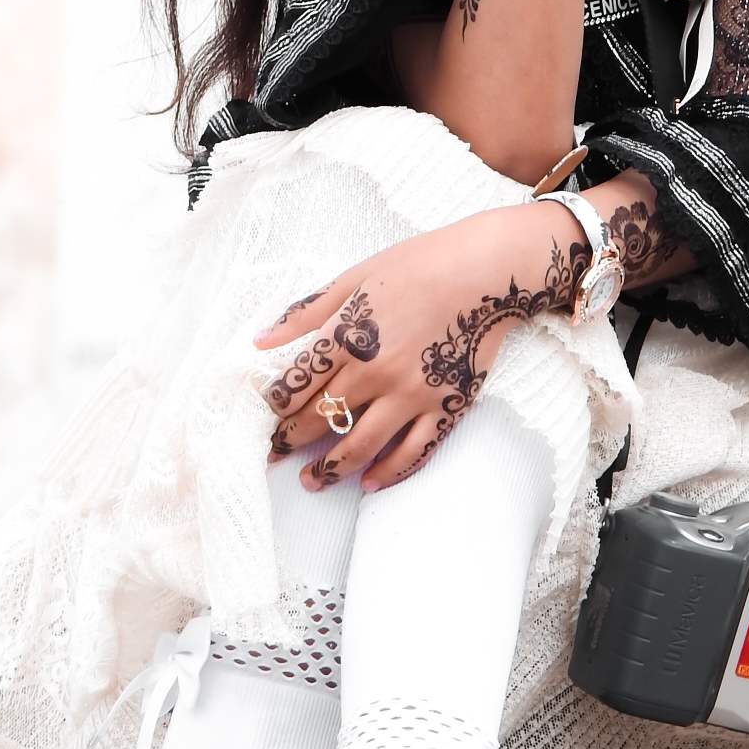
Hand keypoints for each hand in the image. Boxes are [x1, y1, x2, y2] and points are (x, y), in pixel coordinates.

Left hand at [251, 207, 587, 490]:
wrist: (486, 269)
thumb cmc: (420, 264)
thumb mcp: (356, 276)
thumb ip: (308, 312)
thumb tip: (261, 339)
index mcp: (348, 337)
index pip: (298, 385)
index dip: (275, 406)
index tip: (266, 417)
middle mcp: (375, 372)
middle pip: (321, 418)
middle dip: (291, 440)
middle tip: (275, 454)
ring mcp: (412, 394)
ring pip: (361, 445)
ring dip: (330, 469)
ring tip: (311, 481)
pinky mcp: (446, 406)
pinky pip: (414, 451)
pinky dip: (389, 473)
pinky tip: (369, 483)